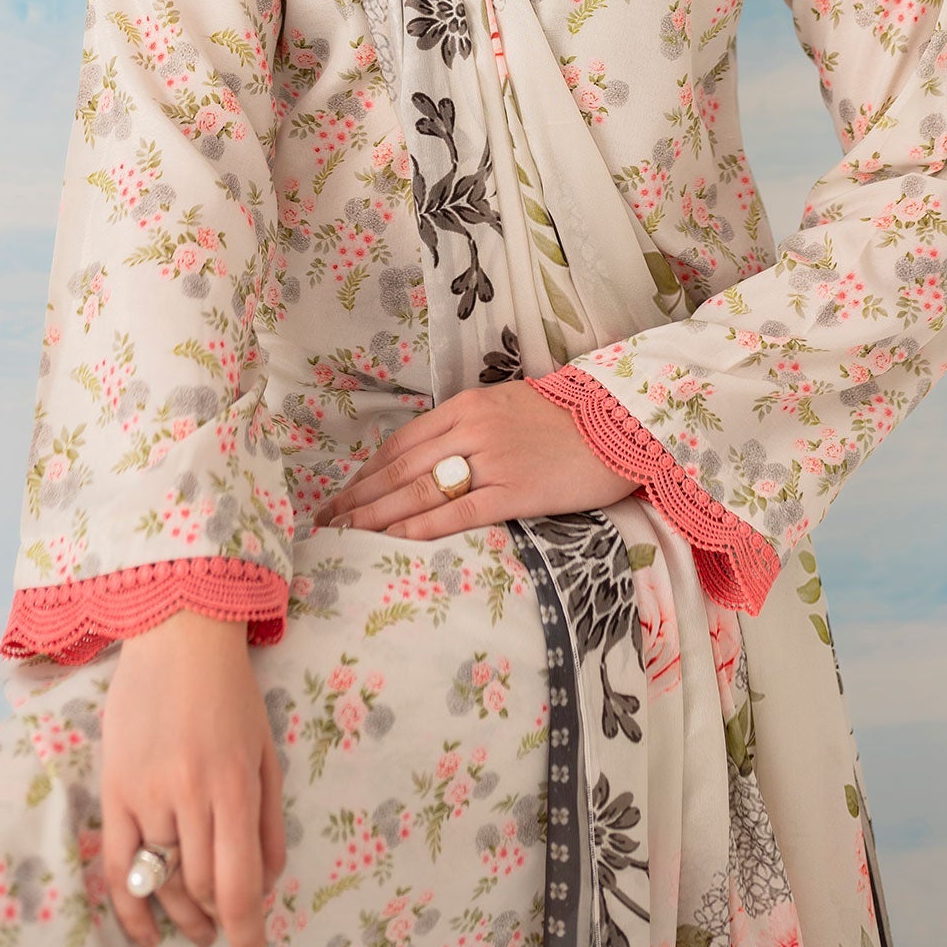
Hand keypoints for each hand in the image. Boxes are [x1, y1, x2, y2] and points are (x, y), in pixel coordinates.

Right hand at [100, 610, 284, 946]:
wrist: (177, 634)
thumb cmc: (231, 692)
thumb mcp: (267, 751)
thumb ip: (268, 821)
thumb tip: (268, 884)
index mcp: (235, 784)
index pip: (238, 882)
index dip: (247, 928)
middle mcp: (190, 794)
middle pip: (201, 885)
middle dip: (218, 918)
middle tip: (226, 931)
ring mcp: (147, 792)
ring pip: (162, 879)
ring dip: (182, 913)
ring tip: (196, 929)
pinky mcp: (114, 788)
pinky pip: (117, 865)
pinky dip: (131, 907)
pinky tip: (145, 931)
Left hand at [311, 380, 638, 540]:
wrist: (621, 423)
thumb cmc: (567, 420)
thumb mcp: (508, 407)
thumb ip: (469, 429)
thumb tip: (431, 459)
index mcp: (467, 407)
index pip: (401, 444)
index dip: (366, 473)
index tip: (341, 495)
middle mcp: (471, 430)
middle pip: (400, 469)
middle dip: (357, 498)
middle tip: (324, 522)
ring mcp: (492, 460)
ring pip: (418, 491)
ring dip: (375, 516)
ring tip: (343, 536)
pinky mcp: (515, 492)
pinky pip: (457, 512)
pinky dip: (419, 527)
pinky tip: (392, 540)